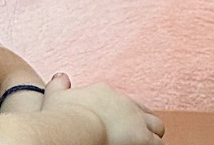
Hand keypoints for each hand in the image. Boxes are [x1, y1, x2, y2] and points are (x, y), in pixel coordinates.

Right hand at [41, 74, 163, 142]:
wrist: (76, 126)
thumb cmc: (63, 116)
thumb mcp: (55, 96)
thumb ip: (58, 85)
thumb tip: (61, 77)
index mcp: (106, 93)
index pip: (123, 103)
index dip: (124, 117)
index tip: (117, 127)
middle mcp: (125, 103)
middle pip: (145, 114)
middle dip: (144, 125)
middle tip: (136, 139)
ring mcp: (136, 119)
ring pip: (157, 128)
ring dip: (153, 137)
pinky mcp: (143, 137)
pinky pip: (158, 143)